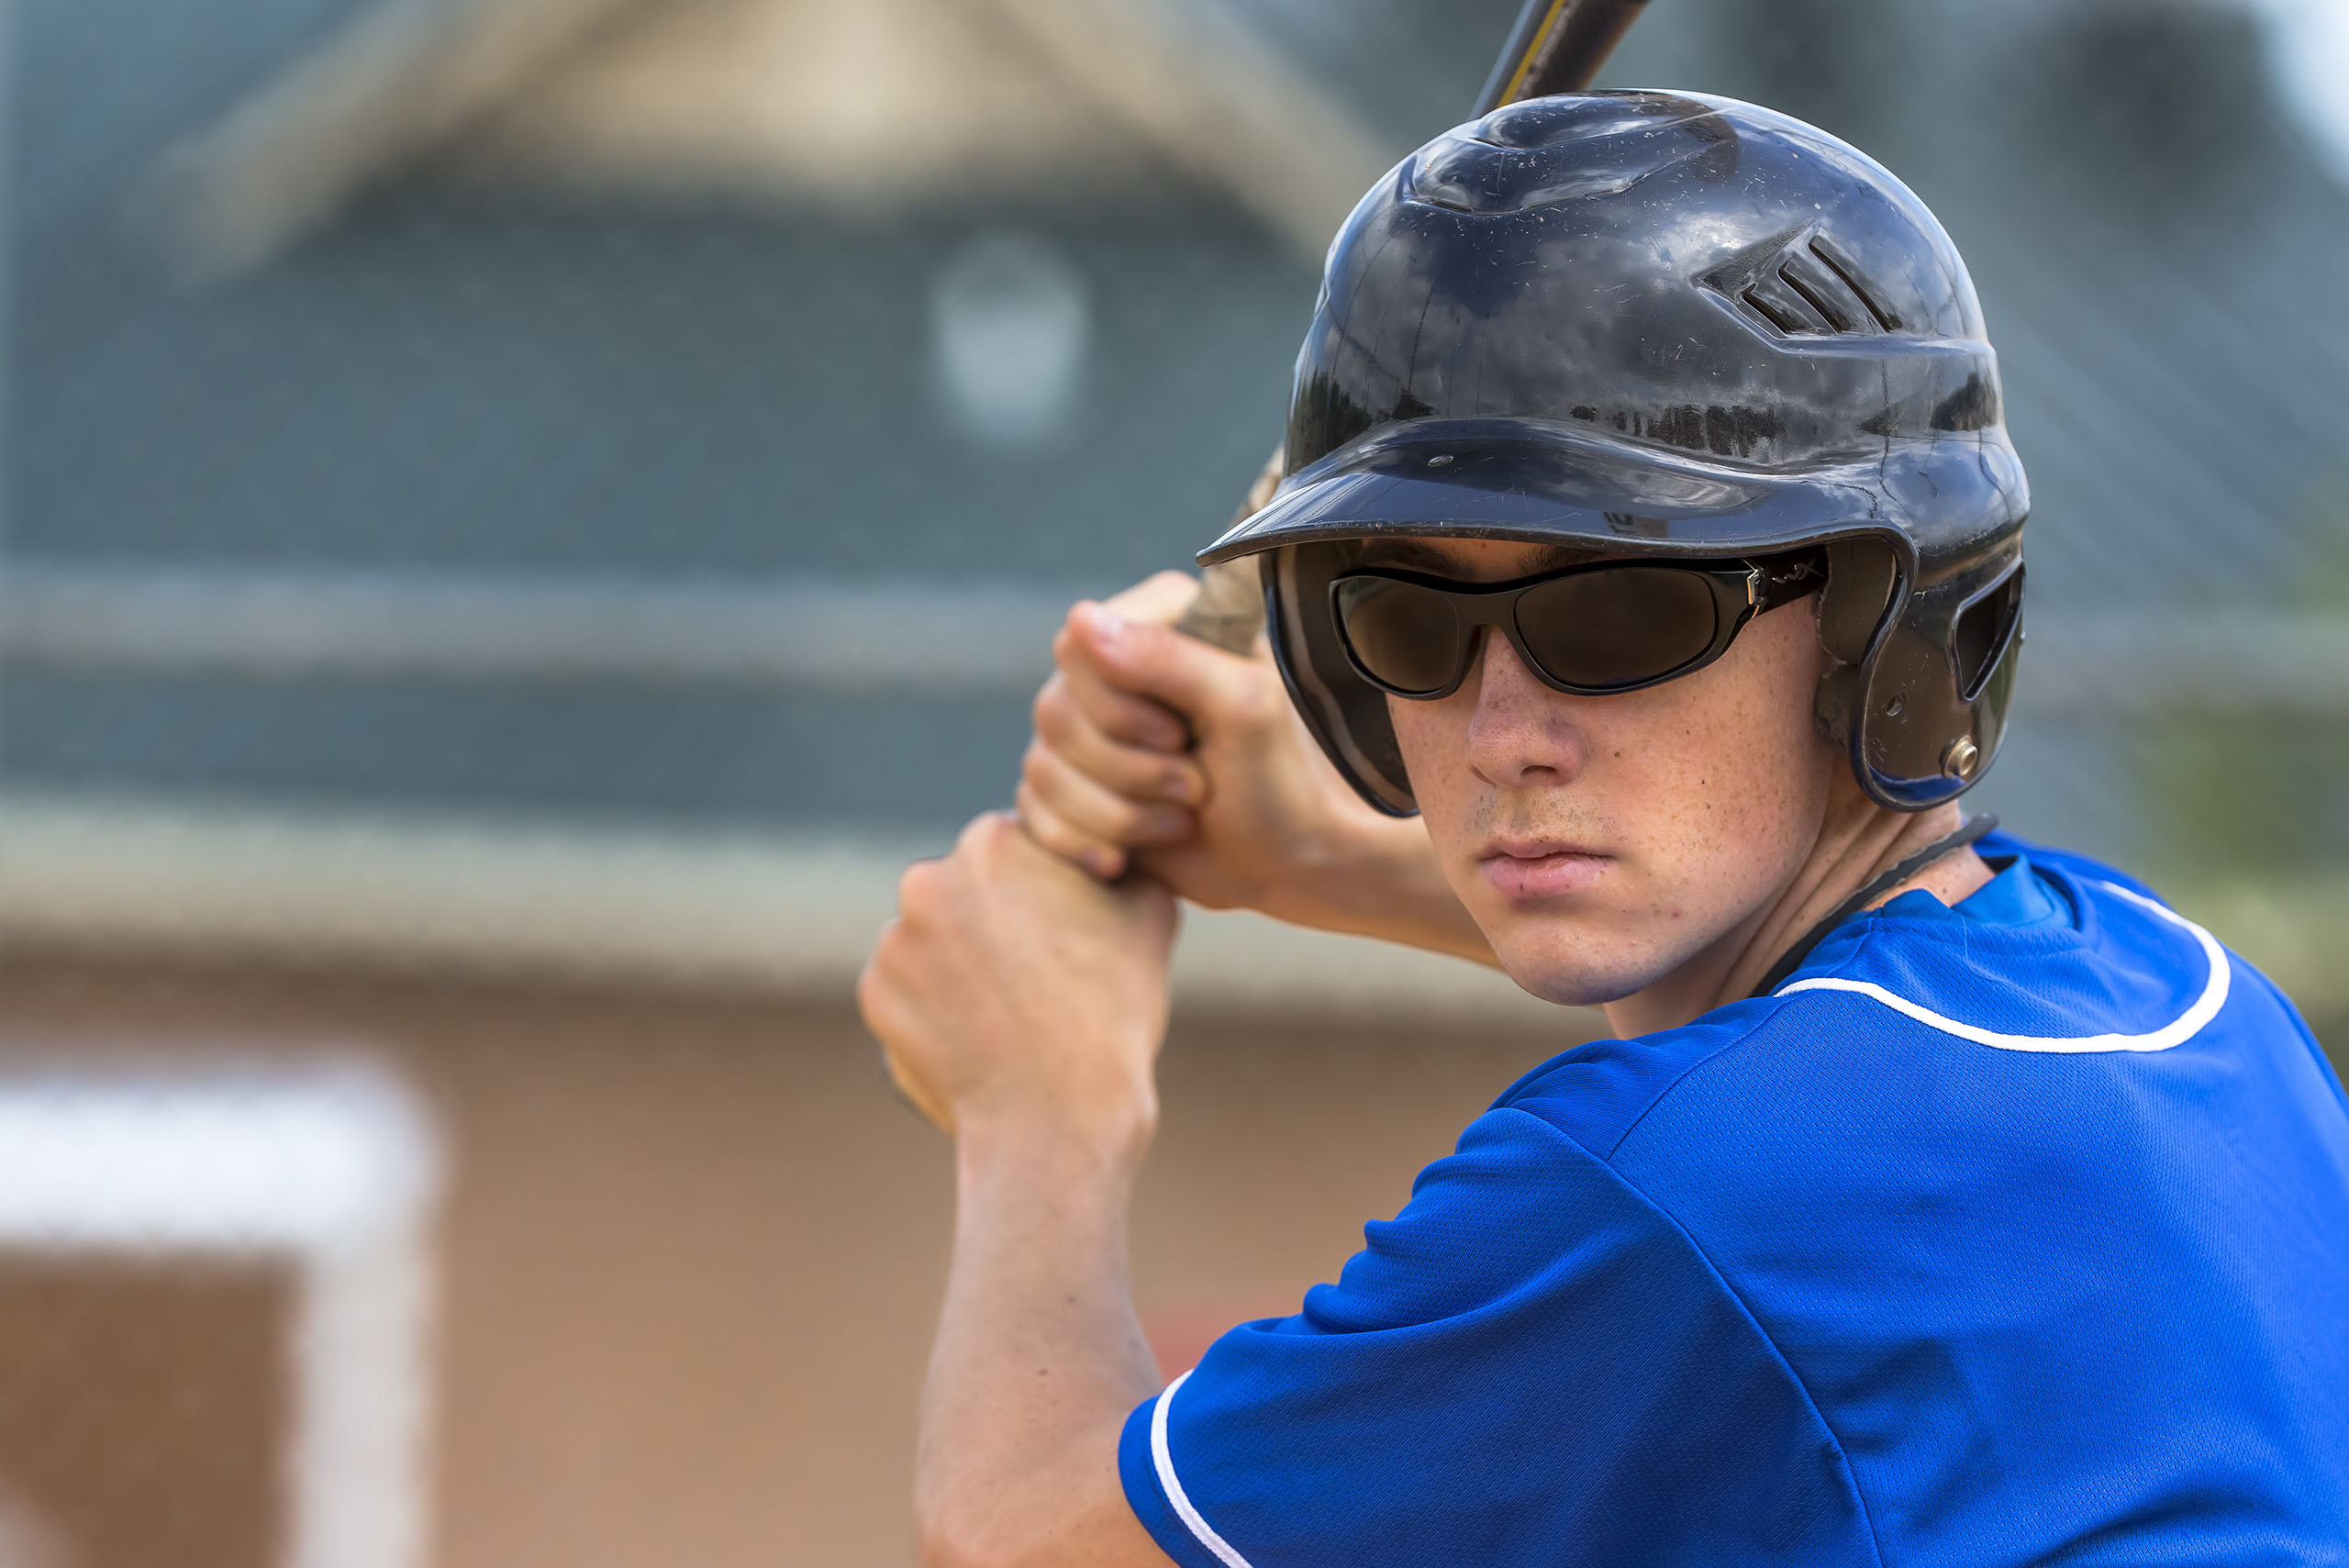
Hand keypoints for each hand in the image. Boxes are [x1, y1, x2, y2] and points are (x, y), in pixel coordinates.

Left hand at [859, 812, 1177, 1145]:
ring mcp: (893, 942)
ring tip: (1013, 1011)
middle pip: (969, 890)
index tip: (1068, 926)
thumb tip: (1116, 860)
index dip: (1049, 885)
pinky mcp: (875, 997)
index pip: (1019, 847)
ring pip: (935, 940)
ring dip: (964, 963)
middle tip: (1042, 971)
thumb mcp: (1149, 912)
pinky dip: (939, 1008)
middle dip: (998, 920)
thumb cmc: (1111, 1011)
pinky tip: (982, 1036)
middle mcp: (927, 880)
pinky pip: (911, 992)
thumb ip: (1122, 867)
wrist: (1057, 1117)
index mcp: (992, 842)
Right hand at [1018, 574, 1493, 962]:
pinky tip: (1128, 857)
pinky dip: (1084, 842)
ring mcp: (1091, 732)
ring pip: (1041, 767)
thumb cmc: (1283, 781)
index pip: (1077, 648)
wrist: (1291, 865)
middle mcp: (1116, 671)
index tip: (1180, 737)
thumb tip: (1081, 620)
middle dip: (1127, 769)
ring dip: (1117, 813)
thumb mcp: (1243, 707)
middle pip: (1054, 711)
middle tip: (1194, 788)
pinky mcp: (1077, 789)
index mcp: (1158, 625)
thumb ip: (1169, 657)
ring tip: (1181, 819)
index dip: (1117, 705)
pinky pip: (1034, 812)